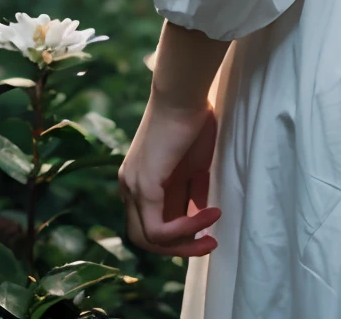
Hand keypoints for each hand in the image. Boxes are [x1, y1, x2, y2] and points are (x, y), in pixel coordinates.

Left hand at [118, 96, 220, 257]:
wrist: (184, 92)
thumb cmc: (193, 119)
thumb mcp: (195, 164)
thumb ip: (192, 191)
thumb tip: (200, 214)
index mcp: (139, 181)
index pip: (151, 224)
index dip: (179, 235)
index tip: (208, 232)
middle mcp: (129, 186)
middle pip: (144, 239)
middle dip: (178, 248)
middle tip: (209, 243)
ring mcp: (132, 187)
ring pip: (147, 240)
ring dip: (183, 244)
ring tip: (212, 235)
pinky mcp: (142, 185)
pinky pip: (157, 228)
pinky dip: (184, 230)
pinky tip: (208, 216)